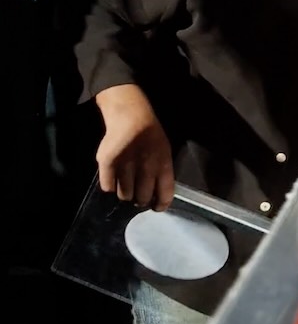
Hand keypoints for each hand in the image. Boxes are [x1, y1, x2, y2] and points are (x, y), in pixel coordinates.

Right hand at [94, 84, 173, 210]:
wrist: (131, 117)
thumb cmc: (150, 137)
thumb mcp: (164, 154)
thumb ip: (161, 174)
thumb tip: (157, 198)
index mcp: (164, 165)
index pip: (164, 194)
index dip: (160, 205)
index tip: (155, 207)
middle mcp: (147, 167)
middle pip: (142, 198)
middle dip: (140, 200)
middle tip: (137, 195)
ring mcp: (126, 165)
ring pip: (124, 195)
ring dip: (125, 193)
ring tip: (125, 184)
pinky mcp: (108, 163)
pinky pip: (108, 186)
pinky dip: (110, 186)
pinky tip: (113, 179)